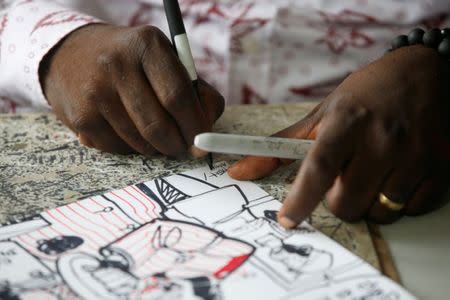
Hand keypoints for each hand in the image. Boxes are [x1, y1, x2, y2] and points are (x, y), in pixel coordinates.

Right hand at [40, 24, 223, 155]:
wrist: (72, 54)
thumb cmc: (133, 62)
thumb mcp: (166, 60)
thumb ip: (196, 90)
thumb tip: (207, 126)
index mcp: (147, 45)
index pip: (178, 97)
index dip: (195, 126)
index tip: (202, 141)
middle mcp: (117, 65)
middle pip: (158, 125)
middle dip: (177, 145)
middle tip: (182, 147)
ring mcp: (95, 92)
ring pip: (140, 142)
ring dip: (155, 147)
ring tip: (154, 134)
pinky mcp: (81, 117)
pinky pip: (118, 149)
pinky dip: (131, 148)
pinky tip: (127, 130)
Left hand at [229, 45, 449, 226]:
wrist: (428, 72)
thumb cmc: (368, 93)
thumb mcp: (324, 111)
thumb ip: (282, 144)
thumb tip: (240, 171)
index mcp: (348, 122)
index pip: (319, 168)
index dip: (300, 199)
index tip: (287, 220)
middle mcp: (383, 139)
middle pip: (346, 203)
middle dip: (337, 201)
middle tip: (344, 177)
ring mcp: (416, 156)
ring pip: (380, 212)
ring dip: (369, 201)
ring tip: (374, 171)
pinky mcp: (441, 169)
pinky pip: (410, 210)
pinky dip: (398, 201)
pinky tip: (399, 173)